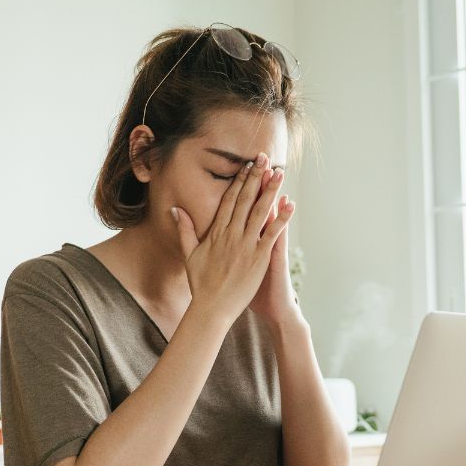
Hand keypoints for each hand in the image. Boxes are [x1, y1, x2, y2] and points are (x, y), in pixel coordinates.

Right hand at [172, 154, 293, 328]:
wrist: (212, 308)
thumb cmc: (200, 284)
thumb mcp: (189, 255)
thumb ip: (185, 230)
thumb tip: (176, 209)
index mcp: (216, 233)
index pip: (229, 201)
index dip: (239, 182)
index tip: (246, 166)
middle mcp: (231, 235)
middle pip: (245, 200)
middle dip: (255, 177)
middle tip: (265, 157)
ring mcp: (245, 246)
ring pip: (259, 212)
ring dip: (270, 191)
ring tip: (279, 173)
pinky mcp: (258, 258)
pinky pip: (272, 235)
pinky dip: (281, 219)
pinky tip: (290, 204)